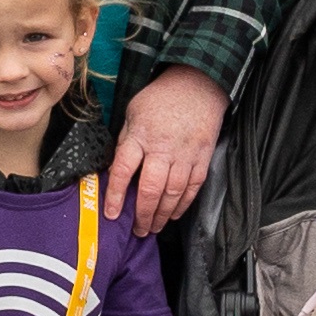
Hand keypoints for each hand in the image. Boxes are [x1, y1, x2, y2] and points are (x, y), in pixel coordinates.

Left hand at [106, 64, 228, 229]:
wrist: (198, 85)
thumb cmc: (161, 99)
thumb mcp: (133, 113)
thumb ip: (126, 141)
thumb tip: (116, 169)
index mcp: (141, 136)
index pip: (124, 170)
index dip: (116, 195)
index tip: (112, 214)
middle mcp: (163, 148)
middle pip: (151, 188)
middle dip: (143, 214)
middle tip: (138, 230)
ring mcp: (186, 154)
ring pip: (173, 192)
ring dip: (163, 214)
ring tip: (154, 227)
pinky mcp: (203, 157)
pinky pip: (194, 186)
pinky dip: (184, 203)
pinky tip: (174, 213)